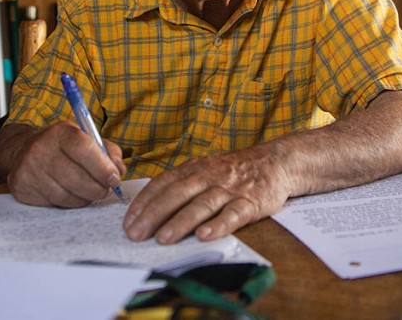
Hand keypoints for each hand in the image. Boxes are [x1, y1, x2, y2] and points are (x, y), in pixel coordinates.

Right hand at [4, 122, 125, 207]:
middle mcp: (41, 149)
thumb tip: (119, 170)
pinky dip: (69, 203)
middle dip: (97, 188)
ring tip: (90, 192)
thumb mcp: (84, 138)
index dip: (103, 167)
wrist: (23, 152)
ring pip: (66, 195)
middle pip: (76, 178)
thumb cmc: (61, 147)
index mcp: (60, 133)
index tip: (115, 179)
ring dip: (84, 198)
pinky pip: (54, 203)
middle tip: (106, 190)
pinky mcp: (23, 188)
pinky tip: (72, 194)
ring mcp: (30, 170)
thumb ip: (107, 151)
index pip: (84, 150)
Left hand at [122, 146, 291, 243]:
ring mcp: (228, 190)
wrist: (274, 162)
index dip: (143, 203)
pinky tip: (204, 236)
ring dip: (181, 222)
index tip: (128, 222)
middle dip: (153, 215)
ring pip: (201, 205)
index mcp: (193, 169)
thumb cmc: (232, 171)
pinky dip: (218, 226)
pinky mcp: (249, 202)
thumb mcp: (203, 170)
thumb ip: (180, 186)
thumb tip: (149, 210)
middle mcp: (207, 177)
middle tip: (136, 234)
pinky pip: (232, 215)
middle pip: (176, 195)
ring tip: (163, 238)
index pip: (162, 184)